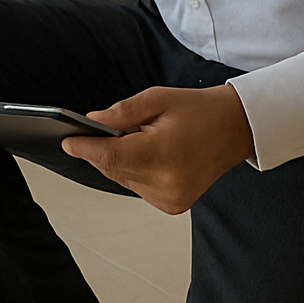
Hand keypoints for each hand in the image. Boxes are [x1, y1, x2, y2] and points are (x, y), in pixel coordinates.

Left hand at [61, 85, 253, 213]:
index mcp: (163, 154)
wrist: (235, 129)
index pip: (110, 156)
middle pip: (113, 169)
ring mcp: (170, 198)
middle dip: (101, 149)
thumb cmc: (200, 110)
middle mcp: (166, 183)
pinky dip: (134, 170)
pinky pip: (138, 187)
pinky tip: (147, 153)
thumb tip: (91, 121)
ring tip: (135, 138)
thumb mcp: (157, 98)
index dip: (85, 148)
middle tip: (96, 130)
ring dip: (119, 160)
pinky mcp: (172, 205)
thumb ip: (121, 112)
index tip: (67, 141)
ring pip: (123, 179)